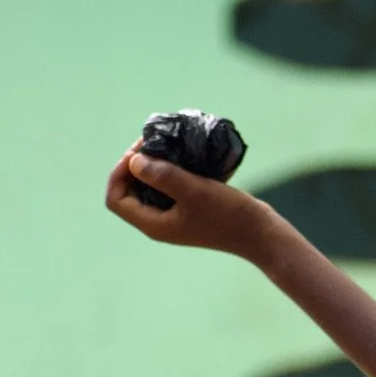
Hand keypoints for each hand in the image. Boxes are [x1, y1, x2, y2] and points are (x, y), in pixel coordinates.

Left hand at [105, 146, 275, 256]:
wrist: (260, 233)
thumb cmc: (228, 215)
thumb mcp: (194, 191)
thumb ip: (162, 176)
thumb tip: (133, 162)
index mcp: (153, 224)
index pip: (116, 198)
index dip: (119, 173)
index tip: (138, 153)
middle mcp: (158, 222)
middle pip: (128, 191)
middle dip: (133, 165)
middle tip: (152, 143)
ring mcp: (173, 216)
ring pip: (147, 187)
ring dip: (151, 165)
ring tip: (164, 145)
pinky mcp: (188, 209)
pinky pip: (167, 187)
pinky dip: (168, 170)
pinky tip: (181, 155)